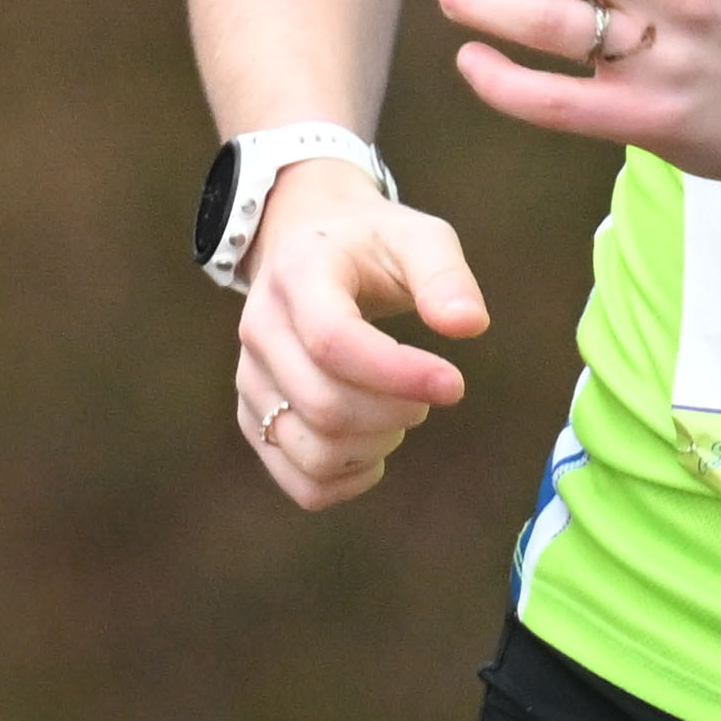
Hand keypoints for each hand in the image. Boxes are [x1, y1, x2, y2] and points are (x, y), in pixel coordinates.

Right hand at [234, 157, 487, 507]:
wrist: (309, 248)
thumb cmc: (372, 246)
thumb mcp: (416, 238)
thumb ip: (445, 276)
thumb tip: (469, 325)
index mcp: (296, 274)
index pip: (332, 341)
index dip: (397, 374)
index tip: (454, 383)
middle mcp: (259, 329)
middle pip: (325, 406)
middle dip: (397, 412)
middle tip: (429, 388)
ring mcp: (251, 379)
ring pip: (313, 451)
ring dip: (375, 447)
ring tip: (398, 412)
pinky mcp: (256, 419)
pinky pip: (302, 482)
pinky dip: (351, 480)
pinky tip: (375, 446)